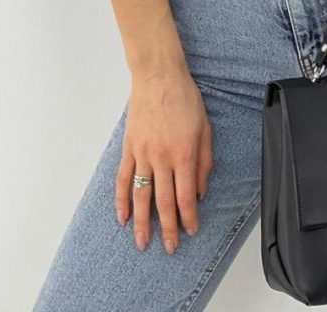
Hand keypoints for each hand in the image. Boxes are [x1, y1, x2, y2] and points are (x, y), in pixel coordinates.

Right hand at [116, 69, 212, 253]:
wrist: (159, 76)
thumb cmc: (185, 98)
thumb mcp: (205, 128)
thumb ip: (204, 161)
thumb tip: (200, 190)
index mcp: (184, 154)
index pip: (186, 196)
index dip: (188, 218)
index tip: (190, 231)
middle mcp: (162, 158)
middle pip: (163, 202)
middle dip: (167, 228)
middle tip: (169, 248)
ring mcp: (142, 154)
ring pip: (141, 196)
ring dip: (142, 222)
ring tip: (142, 243)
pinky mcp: (129, 148)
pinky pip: (123, 179)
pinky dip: (121, 200)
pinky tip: (122, 217)